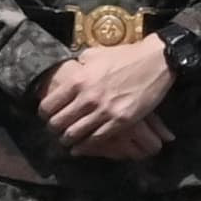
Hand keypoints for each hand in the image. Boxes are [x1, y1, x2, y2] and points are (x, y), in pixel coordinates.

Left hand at [37, 34, 172, 160]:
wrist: (156, 61)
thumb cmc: (126, 55)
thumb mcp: (96, 54)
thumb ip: (80, 64)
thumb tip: (72, 68)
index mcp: (78, 79)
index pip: (49, 105)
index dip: (44, 114)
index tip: (46, 116)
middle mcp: (88, 97)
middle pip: (58, 123)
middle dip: (54, 129)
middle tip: (55, 130)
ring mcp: (104, 111)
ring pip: (75, 134)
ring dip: (68, 140)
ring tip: (66, 140)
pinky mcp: (121, 120)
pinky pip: (96, 139)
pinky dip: (85, 145)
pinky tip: (81, 147)